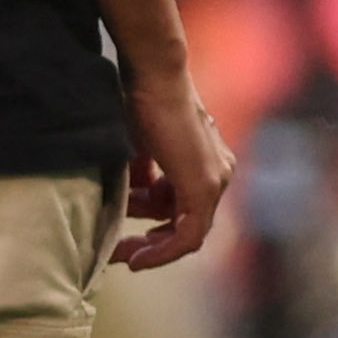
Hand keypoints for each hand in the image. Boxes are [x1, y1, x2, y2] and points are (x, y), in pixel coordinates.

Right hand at [109, 73, 235, 271]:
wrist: (155, 79)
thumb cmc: (143, 103)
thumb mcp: (139, 149)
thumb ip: (142, 176)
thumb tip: (128, 199)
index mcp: (205, 162)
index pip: (181, 206)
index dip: (153, 227)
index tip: (124, 239)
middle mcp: (218, 173)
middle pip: (185, 222)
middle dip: (151, 241)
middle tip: (120, 253)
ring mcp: (216, 181)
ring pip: (188, 233)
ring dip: (152, 247)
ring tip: (120, 255)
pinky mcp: (206, 187)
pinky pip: (189, 236)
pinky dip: (163, 251)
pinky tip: (137, 258)